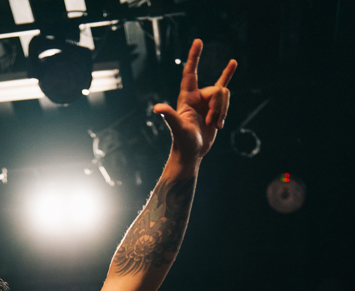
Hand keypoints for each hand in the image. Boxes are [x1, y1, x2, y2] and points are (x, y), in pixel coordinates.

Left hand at [154, 39, 236, 162]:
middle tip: (210, 123)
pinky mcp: (215, 109)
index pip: (190, 72)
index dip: (194, 57)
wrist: (191, 152)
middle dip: (218, 107)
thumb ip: (169, 115)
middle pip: (217, 90)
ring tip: (214, 126)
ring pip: (225, 96)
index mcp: (187, 97)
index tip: (198, 41)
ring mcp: (207, 103)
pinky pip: (225, 93)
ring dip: (222, 112)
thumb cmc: (183, 141)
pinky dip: (228, 93)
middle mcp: (197, 97)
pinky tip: (229, 79)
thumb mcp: (177, 127)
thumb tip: (157, 108)